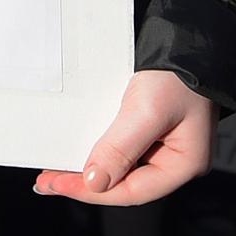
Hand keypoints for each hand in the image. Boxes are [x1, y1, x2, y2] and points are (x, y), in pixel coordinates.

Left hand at [34, 70, 216, 204]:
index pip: (133, 191)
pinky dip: (95, 151)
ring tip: (53, 170)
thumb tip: (95, 182)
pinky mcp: (148, 129)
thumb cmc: (178, 75)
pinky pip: (119, 148)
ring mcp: (161, 145)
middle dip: (85, 184)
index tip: (58, 184)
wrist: (189, 42)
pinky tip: (74, 150)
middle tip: (47, 182)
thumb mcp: (147, 111)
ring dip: (87, 170)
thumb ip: (120, 148)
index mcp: (184, 164)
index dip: (93, 193)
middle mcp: (173, 160)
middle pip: (124, 183)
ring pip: (119, 167)